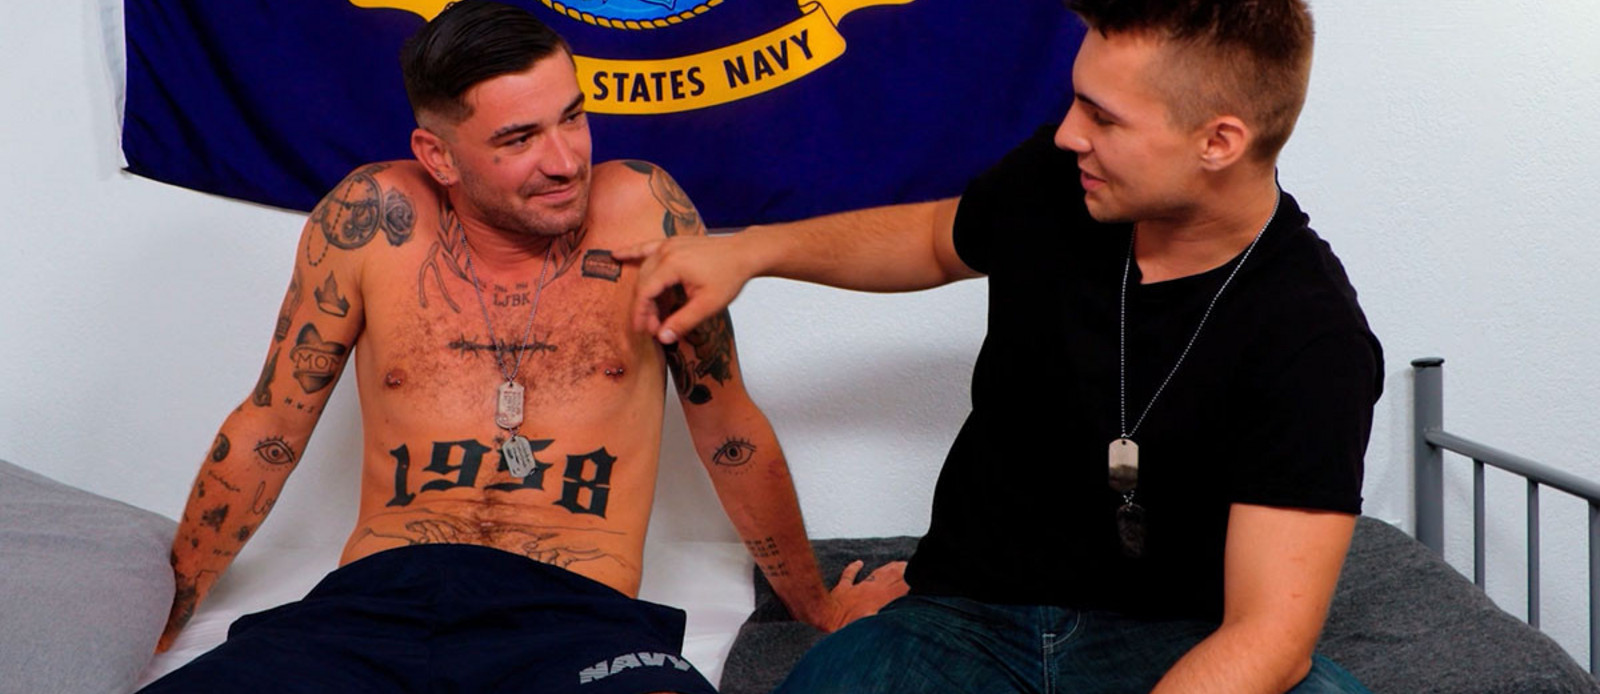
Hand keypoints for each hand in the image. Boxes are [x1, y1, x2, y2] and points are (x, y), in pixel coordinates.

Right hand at [615, 235, 754, 343]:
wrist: (744, 253)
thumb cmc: (729, 276)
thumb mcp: (708, 305)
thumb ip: (683, 321)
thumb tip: (662, 337)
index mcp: (672, 265)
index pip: (645, 292)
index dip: (641, 314)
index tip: (641, 330)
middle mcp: (666, 251)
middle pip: (643, 282)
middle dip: (644, 307)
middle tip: (652, 327)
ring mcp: (668, 244)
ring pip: (644, 270)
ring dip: (643, 291)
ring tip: (646, 311)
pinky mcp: (672, 242)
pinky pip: (646, 248)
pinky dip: (632, 253)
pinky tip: (616, 255)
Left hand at [813, 560, 908, 632]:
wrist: (827, 617)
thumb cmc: (848, 625)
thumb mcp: (873, 625)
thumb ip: (888, 620)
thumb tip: (900, 619)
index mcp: (880, 598)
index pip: (900, 586)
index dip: (911, 581)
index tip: (919, 577)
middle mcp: (871, 590)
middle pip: (891, 576)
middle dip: (903, 571)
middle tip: (911, 567)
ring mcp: (857, 588)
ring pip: (875, 574)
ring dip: (886, 568)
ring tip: (896, 564)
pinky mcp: (843, 589)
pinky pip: (849, 575)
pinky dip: (854, 568)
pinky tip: (859, 563)